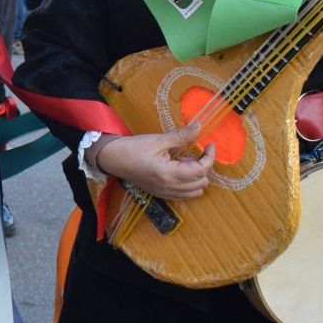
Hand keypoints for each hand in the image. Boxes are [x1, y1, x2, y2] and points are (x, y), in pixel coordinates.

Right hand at [94, 125, 214, 200]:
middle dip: (204, 166)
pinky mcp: (161, 194)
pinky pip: (184, 195)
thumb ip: (181, 136)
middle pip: (201, 182)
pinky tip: (180, 170)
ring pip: (195, 192)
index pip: (201, 170)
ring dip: (197, 177)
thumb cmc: (133, 148)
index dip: (210, 157)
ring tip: (186, 162)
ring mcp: (165, 193)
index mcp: (169, 174)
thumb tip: (199, 127)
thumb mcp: (158, 139)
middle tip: (194, 151)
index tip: (209, 144)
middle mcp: (169, 187)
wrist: (113, 159)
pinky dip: (189, 184)